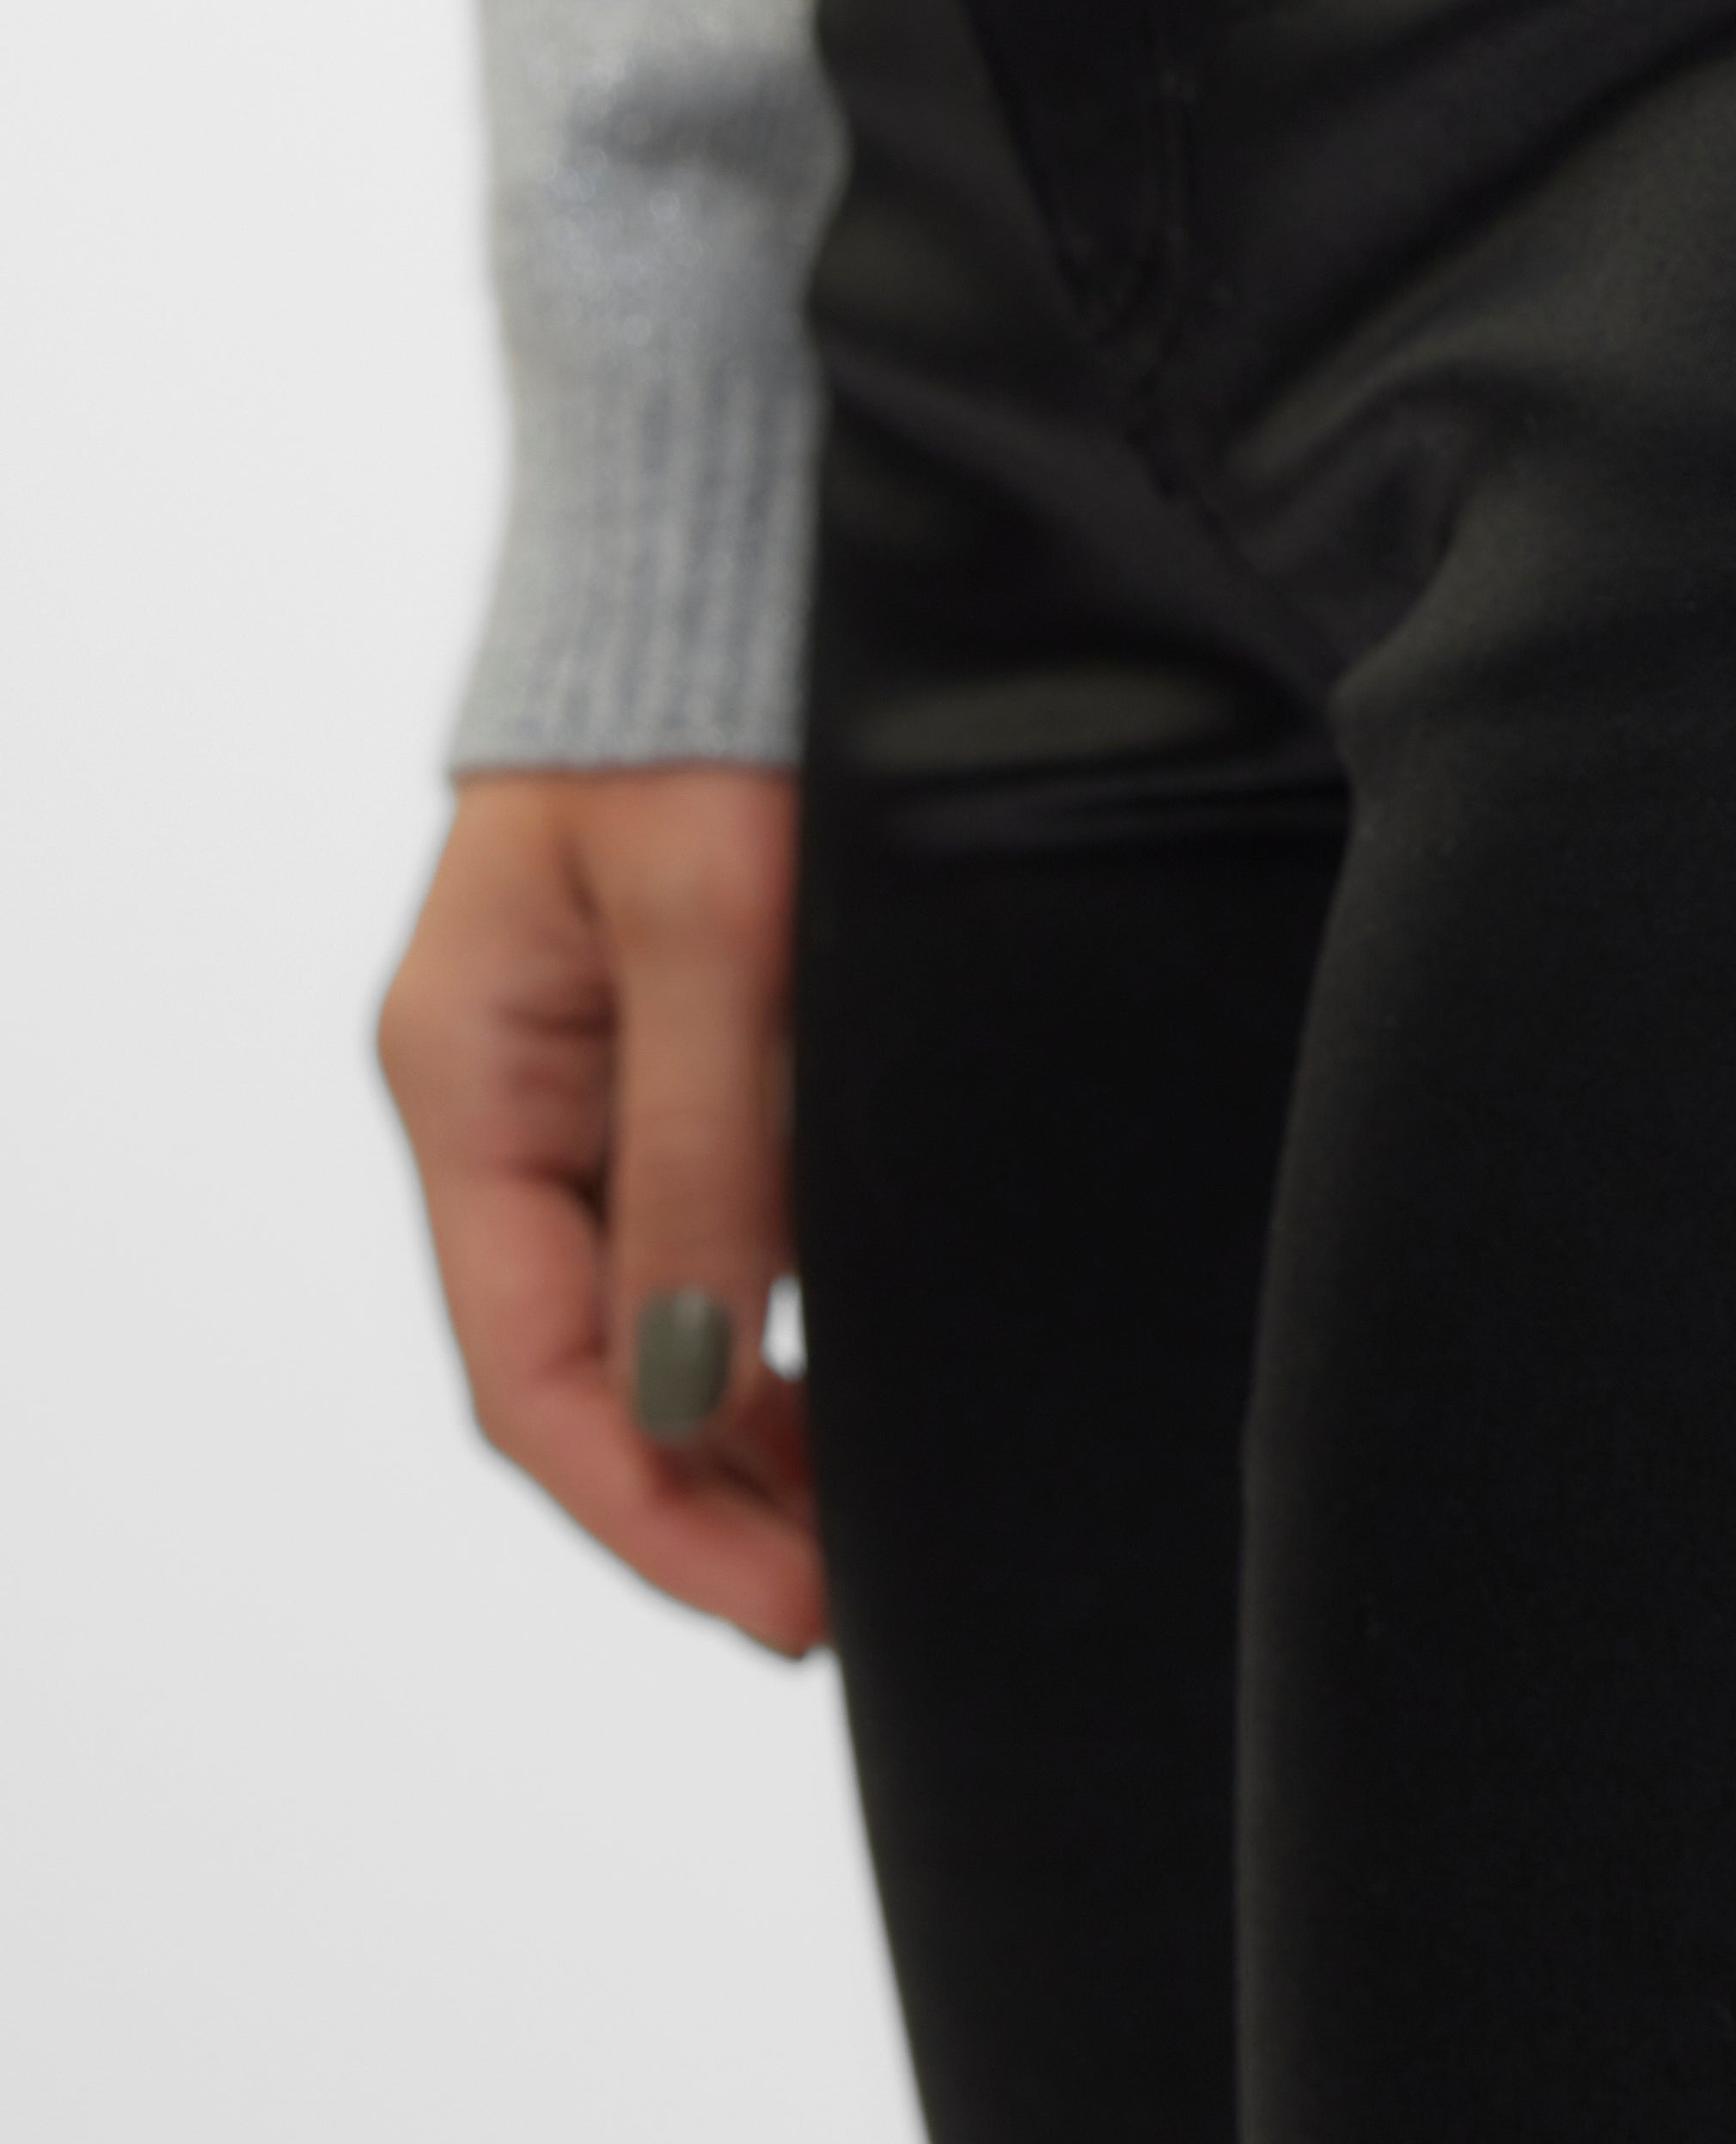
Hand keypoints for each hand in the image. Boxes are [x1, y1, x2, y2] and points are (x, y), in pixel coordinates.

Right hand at [375, 765, 823, 1657]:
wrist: (731, 538)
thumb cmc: (705, 699)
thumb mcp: (714, 928)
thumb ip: (704, 1153)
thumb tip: (697, 1379)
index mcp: (473, 1078)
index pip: (534, 1369)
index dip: (654, 1505)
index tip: (778, 1605)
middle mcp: (514, 1088)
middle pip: (586, 1357)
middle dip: (704, 1489)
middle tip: (839, 1593)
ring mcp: (586, 1060)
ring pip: (650, 1299)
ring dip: (739, 1419)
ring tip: (854, 1515)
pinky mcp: (673, 1023)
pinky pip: (698, 1214)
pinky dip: (762, 1311)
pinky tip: (842, 1368)